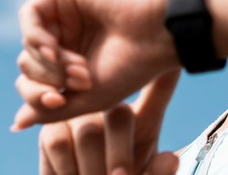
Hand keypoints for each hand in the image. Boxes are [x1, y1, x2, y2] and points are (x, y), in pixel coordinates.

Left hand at [13, 0, 177, 129]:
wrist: (158, 33)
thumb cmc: (132, 68)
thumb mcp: (89, 100)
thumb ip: (52, 110)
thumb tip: (17, 123)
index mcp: (74, 64)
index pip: (34, 83)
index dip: (37, 96)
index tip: (59, 101)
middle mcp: (68, 38)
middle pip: (28, 65)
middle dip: (47, 78)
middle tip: (80, 80)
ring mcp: (65, 15)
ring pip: (27, 44)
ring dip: (47, 62)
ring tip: (79, 67)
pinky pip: (29, 17)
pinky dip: (36, 38)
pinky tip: (54, 49)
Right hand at [39, 71, 179, 174]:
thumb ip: (159, 172)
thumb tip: (170, 160)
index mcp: (144, 119)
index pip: (159, 89)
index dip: (167, 75)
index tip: (175, 64)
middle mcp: (113, 108)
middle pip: (119, 115)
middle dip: (120, 155)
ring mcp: (82, 114)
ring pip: (88, 132)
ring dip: (93, 168)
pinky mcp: (51, 125)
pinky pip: (59, 141)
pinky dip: (67, 168)